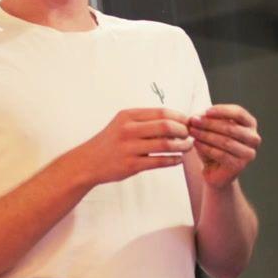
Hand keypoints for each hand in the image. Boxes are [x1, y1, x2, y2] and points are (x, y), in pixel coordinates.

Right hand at [69, 108, 192, 186]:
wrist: (88, 162)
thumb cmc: (110, 142)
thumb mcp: (123, 124)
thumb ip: (145, 120)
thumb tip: (175, 119)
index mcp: (128, 115)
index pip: (162, 112)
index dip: (179, 117)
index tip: (187, 122)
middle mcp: (128, 129)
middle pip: (166, 125)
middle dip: (183, 130)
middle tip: (189, 135)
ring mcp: (129, 148)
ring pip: (165, 144)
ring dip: (181, 146)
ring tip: (187, 147)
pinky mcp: (131, 165)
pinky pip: (159, 161)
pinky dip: (173, 160)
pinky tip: (178, 159)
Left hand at [188, 104, 259, 186]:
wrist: (215, 170)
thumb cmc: (214, 146)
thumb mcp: (211, 129)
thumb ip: (207, 120)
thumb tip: (197, 116)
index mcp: (250, 124)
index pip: (239, 113)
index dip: (222, 110)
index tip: (205, 111)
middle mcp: (253, 138)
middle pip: (231, 128)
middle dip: (210, 123)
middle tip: (193, 121)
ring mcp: (248, 153)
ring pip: (226, 142)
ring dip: (206, 135)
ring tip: (192, 132)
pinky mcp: (239, 166)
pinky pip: (221, 154)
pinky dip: (206, 148)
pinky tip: (196, 143)